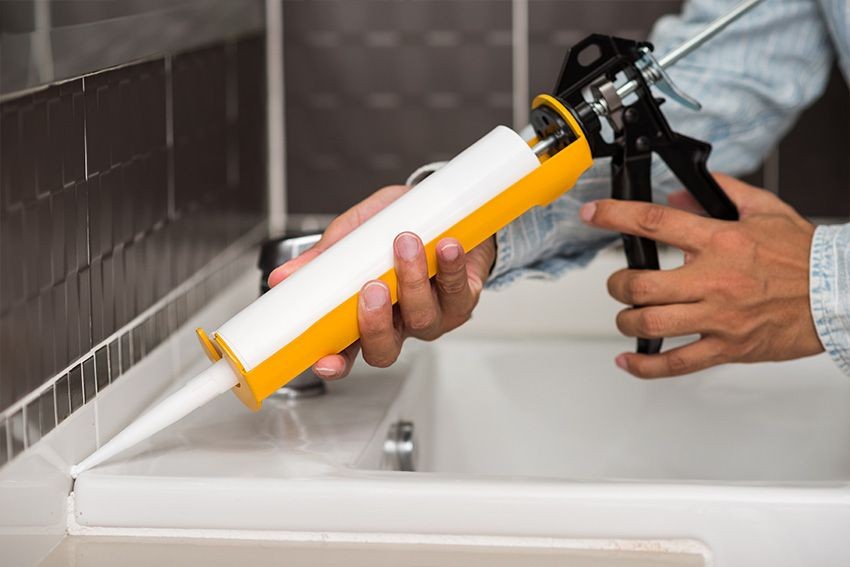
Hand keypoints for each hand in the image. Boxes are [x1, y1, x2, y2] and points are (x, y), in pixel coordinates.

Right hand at [268, 185, 495, 379]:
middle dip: (376, 323)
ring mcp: (433, 315)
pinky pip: (457, 291)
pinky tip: (445, 247)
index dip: (336, 363)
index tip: (325, 360)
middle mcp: (399, 324)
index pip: (346, 352)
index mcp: (366, 317)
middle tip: (372, 288)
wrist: (444, 206)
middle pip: (384, 349)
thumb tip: (281, 277)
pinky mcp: (463, 298)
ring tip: (405, 243)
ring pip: (422, 318)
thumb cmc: (397, 225)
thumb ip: (324, 258)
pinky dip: (450, 267)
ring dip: (412, 281)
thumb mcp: (353, 236)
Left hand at [579, 173, 822, 377]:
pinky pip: (676, 363)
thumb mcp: (764, 209)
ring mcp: (718, 317)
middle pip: (641, 285)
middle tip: (618, 284)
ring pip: (651, 324)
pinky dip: (645, 366)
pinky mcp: (727, 347)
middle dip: (617, 285)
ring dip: (626, 321)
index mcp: (720, 241)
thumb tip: (678, 196)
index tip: (592, 214)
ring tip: (627, 315)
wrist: (839, 294)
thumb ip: (720, 194)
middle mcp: (713, 279)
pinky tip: (629, 360)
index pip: (655, 223)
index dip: (615, 216)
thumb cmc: (803, 255)